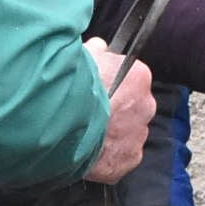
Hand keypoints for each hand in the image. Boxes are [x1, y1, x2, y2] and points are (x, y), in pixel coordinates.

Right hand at [81, 39, 154, 185]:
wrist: (59, 121)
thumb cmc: (70, 84)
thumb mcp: (81, 56)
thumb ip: (96, 51)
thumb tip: (100, 47)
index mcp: (138, 77)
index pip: (132, 79)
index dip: (113, 84)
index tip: (99, 89)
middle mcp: (145, 105)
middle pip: (132, 108)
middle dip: (115, 110)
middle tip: (91, 113)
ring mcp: (138, 134)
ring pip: (127, 133)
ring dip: (112, 134)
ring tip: (86, 134)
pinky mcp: (128, 158)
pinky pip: (121, 156)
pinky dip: (108, 155)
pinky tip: (89, 150)